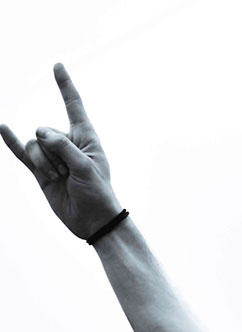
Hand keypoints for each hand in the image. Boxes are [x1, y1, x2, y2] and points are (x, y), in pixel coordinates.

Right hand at [0, 63, 122, 238]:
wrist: (93, 221)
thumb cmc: (98, 194)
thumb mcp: (86, 168)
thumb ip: (63, 147)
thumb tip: (38, 133)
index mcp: (85, 138)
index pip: (73, 106)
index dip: (65, 86)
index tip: (58, 66)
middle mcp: (68, 143)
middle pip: (45, 132)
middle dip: (54, 153)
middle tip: (69, 174)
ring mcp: (52, 156)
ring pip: (34, 146)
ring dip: (44, 164)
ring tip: (60, 179)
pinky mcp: (41, 170)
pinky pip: (22, 152)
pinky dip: (11, 141)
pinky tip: (2, 127)